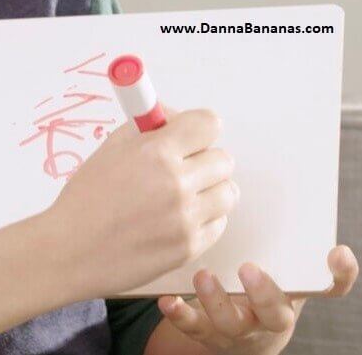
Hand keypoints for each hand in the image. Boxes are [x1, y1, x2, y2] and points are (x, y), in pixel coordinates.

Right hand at [46, 107, 237, 298]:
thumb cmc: (84, 200)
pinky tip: (177, 218)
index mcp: (155, 152)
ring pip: (227, 192)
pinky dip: (204, 218)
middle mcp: (176, 183)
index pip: (208, 124)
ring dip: (209, 189)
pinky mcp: (191, 247)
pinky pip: (219, 223)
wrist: (71, 251)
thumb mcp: (108, 150)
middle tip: (181, 166)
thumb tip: (171, 116)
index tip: (188, 134)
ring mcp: (186, 218)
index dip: (197, 127)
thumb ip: (144, 128)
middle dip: (203, 159)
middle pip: (223, 159)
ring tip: (181, 195)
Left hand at [154, 245, 357, 354]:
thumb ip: (272, 230)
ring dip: (216, 300)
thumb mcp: (271, 260)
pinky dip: (180, 313)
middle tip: (249, 268)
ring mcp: (239, 327)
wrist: (239, 331)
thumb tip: (260, 174)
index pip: (328, 287)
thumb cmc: (252, 278)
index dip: (339, 274)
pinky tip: (167, 299)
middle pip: (276, 312)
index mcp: (291, 291)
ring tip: (203, 276)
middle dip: (263, 292)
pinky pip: (194, 328)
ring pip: (232, 322)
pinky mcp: (207, 332)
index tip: (336, 252)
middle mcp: (269, 313)